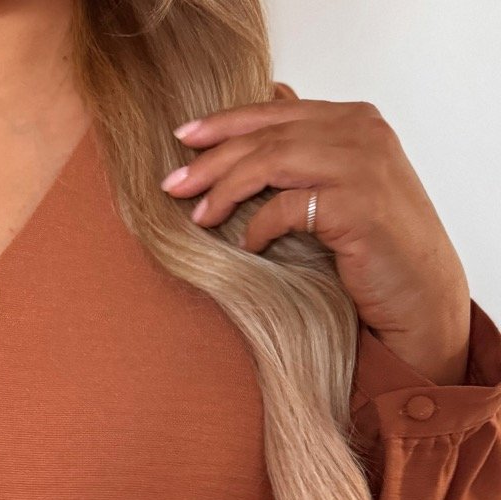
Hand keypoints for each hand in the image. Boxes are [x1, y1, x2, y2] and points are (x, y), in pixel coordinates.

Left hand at [160, 87, 470, 383]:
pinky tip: (247, 245)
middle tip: (173, 184)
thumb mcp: (339, 188)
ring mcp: (362, 166)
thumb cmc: (375, 248)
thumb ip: (305, 154)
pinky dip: (259, 226)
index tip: (182, 139)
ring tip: (198, 217)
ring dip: (225, 189)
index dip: (224, 122)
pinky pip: (287, 207)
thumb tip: (258, 126)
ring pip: (272, 162)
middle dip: (212, 159)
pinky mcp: (356, 206)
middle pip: (268, 134)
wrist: (420, 294)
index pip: (276, 111)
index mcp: (354, 120)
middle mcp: (361, 132)